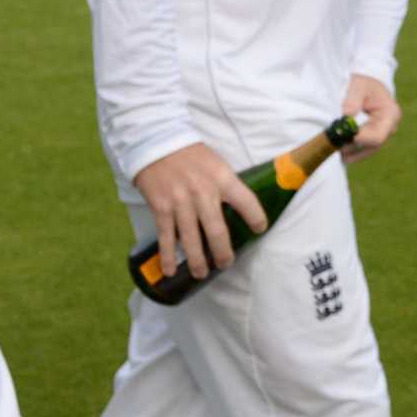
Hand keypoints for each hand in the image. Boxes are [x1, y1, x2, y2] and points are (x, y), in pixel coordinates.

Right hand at [133, 142, 268, 280]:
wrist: (157, 143)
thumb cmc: (191, 155)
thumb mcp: (217, 163)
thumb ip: (227, 185)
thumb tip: (239, 209)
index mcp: (223, 178)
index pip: (247, 202)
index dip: (256, 218)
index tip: (259, 230)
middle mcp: (204, 193)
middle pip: (217, 231)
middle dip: (223, 253)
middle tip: (226, 264)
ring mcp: (181, 202)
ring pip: (192, 239)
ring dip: (197, 261)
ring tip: (202, 274)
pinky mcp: (161, 208)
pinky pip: (166, 237)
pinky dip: (168, 256)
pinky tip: (170, 271)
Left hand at [342, 73, 401, 158]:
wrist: (369, 84)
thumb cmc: (365, 84)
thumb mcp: (358, 86)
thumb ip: (353, 99)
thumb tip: (347, 115)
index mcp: (390, 113)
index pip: (378, 135)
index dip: (363, 140)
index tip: (346, 139)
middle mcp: (390, 126)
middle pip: (374, 145)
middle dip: (355, 148)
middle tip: (337, 147)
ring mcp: (384, 132)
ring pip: (369, 149)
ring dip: (353, 152)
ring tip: (337, 149)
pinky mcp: (376, 136)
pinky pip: (366, 148)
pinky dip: (354, 151)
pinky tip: (341, 150)